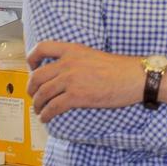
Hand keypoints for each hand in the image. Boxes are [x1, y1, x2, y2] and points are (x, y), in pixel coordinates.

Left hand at [27, 41, 143, 121]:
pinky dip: (46, 114)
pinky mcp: (76, 96)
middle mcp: (68, 63)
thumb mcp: (94, 55)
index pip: (42, 48)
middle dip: (31, 88)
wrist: (135, 77)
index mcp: (73, 50)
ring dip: (37, 104)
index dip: (32, 59)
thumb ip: (77, 60)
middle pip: (37, 76)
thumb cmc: (121, 69)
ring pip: (42, 93)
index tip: (32, 68)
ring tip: (39, 110)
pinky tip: (46, 117)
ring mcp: (71, 80)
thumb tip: (65, 73)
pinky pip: (53, 107)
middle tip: (34, 95)